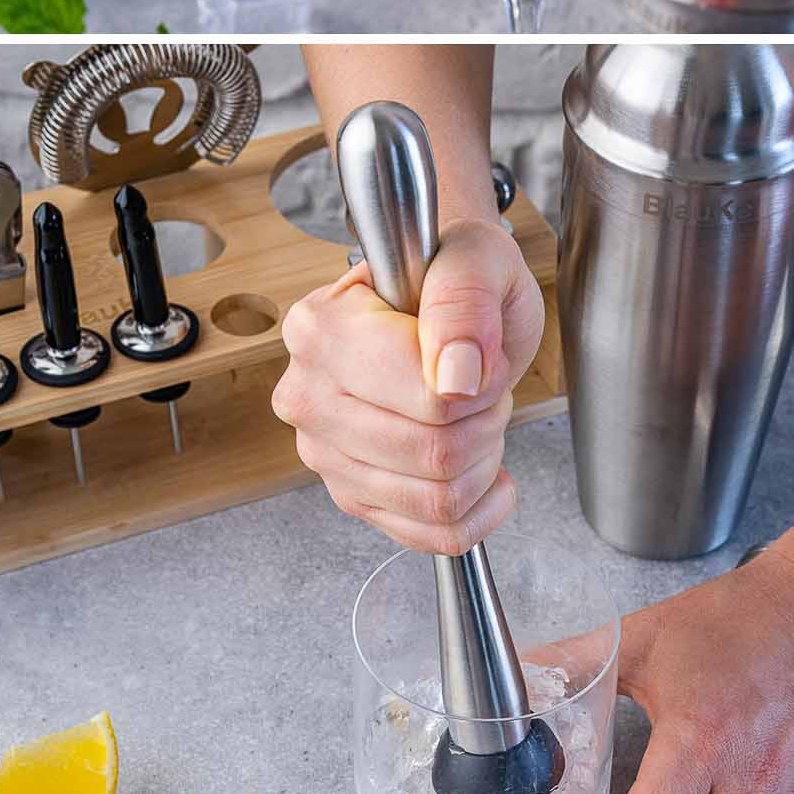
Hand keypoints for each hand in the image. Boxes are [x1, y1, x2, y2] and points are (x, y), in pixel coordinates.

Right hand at [272, 218, 543, 553]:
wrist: (441, 299)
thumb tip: (455, 378)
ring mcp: (323, 451)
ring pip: (437, 500)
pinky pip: (433, 535)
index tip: (481, 351)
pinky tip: (483, 471)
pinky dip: (478, 510)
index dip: (483, 383)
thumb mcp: (475, 258)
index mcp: (320, 330)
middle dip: (487, 422)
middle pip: (434, 454)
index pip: (428, 400)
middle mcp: (306, 394)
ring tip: (471, 415)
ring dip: (483, 462)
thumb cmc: (453, 274)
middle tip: (481, 383)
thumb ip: (462, 302)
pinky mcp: (350, 494)